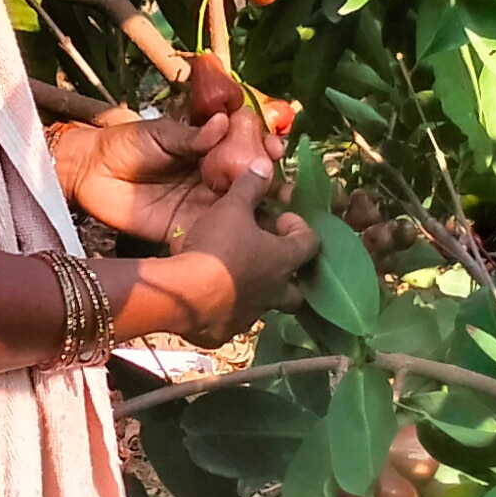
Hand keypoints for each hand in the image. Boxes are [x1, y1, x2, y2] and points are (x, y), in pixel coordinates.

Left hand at [53, 54, 284, 242]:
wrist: (88, 172)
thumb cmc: (124, 144)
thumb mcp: (159, 134)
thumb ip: (190, 136)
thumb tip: (223, 123)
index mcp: (206, 151)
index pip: (243, 150)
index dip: (262, 151)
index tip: (278, 149)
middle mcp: (209, 180)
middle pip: (247, 185)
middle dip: (270, 186)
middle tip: (287, 190)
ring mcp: (199, 207)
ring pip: (236, 213)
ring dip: (258, 216)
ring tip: (279, 216)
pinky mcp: (184, 231)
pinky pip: (212, 237)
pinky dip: (231, 240)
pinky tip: (250, 243)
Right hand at [147, 165, 319, 344]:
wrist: (185, 294)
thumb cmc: (217, 247)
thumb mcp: (232, 209)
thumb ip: (249, 187)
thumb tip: (264, 165)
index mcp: (283, 260)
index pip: (310, 243)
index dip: (299, 228)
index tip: (281, 218)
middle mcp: (275, 292)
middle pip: (298, 289)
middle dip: (290, 274)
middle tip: (271, 257)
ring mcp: (252, 314)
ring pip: (266, 305)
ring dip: (259, 290)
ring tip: (238, 275)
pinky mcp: (227, 331)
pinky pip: (234, 319)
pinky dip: (229, 308)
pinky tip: (213, 298)